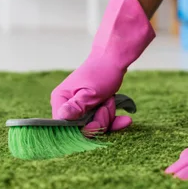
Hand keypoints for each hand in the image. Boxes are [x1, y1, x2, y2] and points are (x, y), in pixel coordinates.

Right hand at [50, 0, 154, 133]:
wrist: (114, 58)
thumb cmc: (101, 72)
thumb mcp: (90, 93)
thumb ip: (76, 108)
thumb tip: (61, 118)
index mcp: (61, 100)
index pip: (64, 127)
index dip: (82, 130)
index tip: (97, 123)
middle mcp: (66, 105)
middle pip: (81, 129)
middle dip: (99, 122)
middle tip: (107, 105)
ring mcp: (79, 107)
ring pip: (93, 126)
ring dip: (108, 118)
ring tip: (111, 100)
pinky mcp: (90, 107)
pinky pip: (101, 121)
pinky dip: (113, 120)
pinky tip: (126, 119)